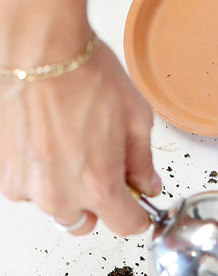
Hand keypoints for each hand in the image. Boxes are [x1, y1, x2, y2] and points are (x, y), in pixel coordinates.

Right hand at [0, 38, 160, 236]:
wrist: (40, 48)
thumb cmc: (84, 74)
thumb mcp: (135, 117)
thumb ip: (142, 161)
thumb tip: (146, 184)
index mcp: (99, 186)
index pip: (126, 226)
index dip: (136, 215)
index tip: (136, 206)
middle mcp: (60, 194)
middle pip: (86, 223)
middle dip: (97, 204)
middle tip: (100, 169)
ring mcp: (29, 185)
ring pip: (55, 207)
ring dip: (66, 191)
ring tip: (71, 150)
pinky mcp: (6, 172)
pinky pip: (28, 188)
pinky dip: (40, 175)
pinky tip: (48, 144)